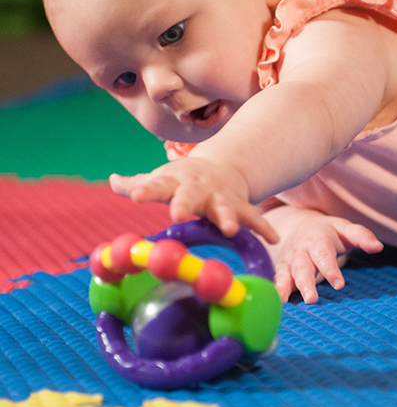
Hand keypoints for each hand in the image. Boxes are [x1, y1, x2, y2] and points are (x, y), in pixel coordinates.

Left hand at [109, 156, 277, 242]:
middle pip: (189, 196)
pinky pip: (254, 218)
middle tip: (178, 215)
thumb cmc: (183, 179)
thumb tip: (114, 180)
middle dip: (185, 204)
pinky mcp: (240, 207)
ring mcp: (221, 198)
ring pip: (224, 208)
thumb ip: (137, 184)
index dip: (146, 190)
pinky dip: (263, 228)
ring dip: (227, 218)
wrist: (222, 167)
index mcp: (175, 183)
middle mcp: (198, 189)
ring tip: (229, 230)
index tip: (135, 196)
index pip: (156, 185)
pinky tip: (272, 239)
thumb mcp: (162, 179)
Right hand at [270, 210, 382, 303]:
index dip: (330, 269)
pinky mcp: (282, 269)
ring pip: (286, 273)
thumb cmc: (331, 232)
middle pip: (302, 265)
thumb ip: (362, 237)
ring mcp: (290, 259)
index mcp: (318, 237)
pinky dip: (276, 289)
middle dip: (306, 282)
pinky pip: (278, 279)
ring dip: (285, 287)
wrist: (302, 227)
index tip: (339, 285)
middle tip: (312, 299)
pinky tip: (276, 301)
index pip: (324, 254)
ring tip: (284, 301)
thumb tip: (378, 247)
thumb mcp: (347, 229)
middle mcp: (301, 248)